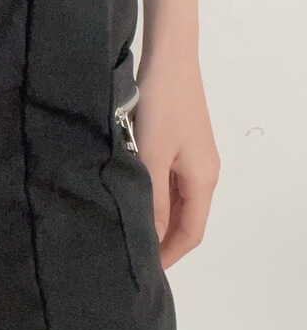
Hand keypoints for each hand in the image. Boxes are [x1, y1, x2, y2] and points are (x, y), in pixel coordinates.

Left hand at [134, 56, 220, 269]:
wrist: (169, 60)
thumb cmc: (162, 108)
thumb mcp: (152, 157)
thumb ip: (153, 200)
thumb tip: (153, 239)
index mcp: (203, 179)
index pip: (191, 232)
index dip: (171, 254)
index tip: (146, 270)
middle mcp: (203, 172)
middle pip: (186, 217)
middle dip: (163, 239)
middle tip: (131, 252)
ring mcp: (191, 156)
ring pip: (175, 199)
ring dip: (156, 217)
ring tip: (127, 229)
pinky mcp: (178, 142)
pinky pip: (167, 180)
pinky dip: (153, 195)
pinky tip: (129, 196)